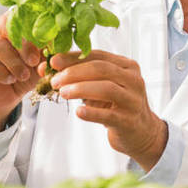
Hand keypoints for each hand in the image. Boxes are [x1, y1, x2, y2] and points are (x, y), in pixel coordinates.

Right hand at [0, 10, 42, 132]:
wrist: (6, 96)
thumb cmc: (24, 73)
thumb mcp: (40, 61)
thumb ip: (47, 49)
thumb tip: (57, 41)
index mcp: (11, 22)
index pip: (22, 15)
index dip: (35, 28)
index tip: (48, 44)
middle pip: (5, 23)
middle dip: (23, 43)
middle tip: (35, 60)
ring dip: (13, 61)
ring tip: (23, 75)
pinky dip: (1, 73)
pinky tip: (9, 79)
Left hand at [46, 50, 167, 170]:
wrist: (140, 132)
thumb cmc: (116, 105)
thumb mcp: (102, 86)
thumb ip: (79, 76)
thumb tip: (46, 69)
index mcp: (127, 66)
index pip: (98, 56)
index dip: (74, 57)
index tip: (54, 62)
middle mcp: (133, 80)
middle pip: (102, 69)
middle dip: (74, 72)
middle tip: (55, 80)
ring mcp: (133, 100)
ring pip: (107, 88)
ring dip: (81, 89)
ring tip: (63, 93)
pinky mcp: (129, 121)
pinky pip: (109, 115)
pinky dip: (92, 112)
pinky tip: (78, 112)